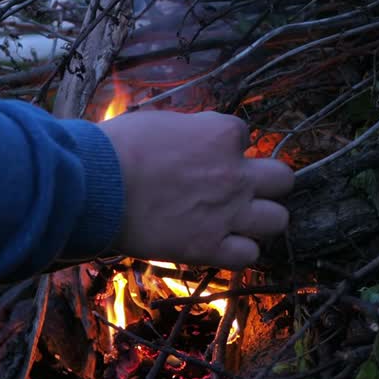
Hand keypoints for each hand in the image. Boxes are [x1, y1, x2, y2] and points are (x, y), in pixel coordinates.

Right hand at [97, 110, 293, 268]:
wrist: (96, 187)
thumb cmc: (117, 149)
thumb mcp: (160, 122)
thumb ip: (191, 132)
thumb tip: (195, 139)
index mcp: (221, 135)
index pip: (244, 136)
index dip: (226, 147)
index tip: (205, 155)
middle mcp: (235, 174)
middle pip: (283, 178)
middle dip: (266, 182)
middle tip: (240, 188)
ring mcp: (228, 213)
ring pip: (278, 220)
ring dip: (260, 219)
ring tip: (237, 220)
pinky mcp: (210, 247)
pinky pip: (248, 255)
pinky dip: (237, 252)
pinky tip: (219, 245)